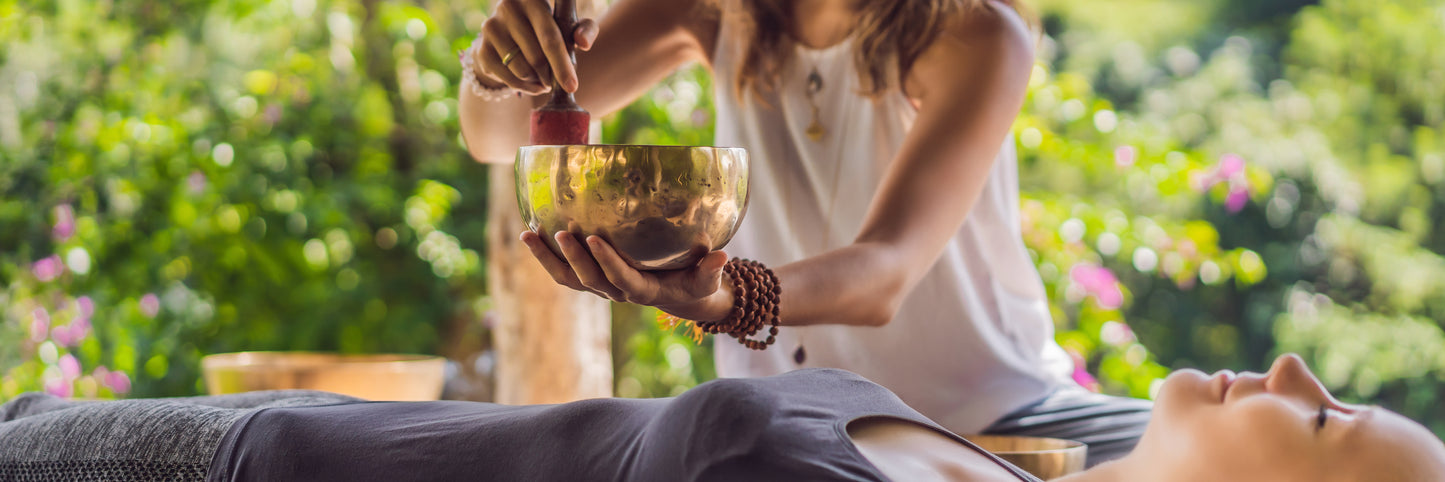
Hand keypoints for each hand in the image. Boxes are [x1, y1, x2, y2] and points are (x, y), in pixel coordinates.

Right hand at [473, 0, 598, 94]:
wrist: (510, 32)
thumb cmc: (547, 27)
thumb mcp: (569, 25)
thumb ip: (585, 29)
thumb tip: (584, 43)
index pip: (550, 38)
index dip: (562, 64)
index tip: (572, 86)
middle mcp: (508, 8)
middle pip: (536, 58)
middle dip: (550, 75)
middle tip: (555, 80)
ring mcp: (491, 27)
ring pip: (522, 71)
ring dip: (537, 81)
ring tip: (541, 75)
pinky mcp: (481, 48)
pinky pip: (508, 79)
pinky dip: (524, 87)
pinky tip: (530, 82)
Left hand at [521, 231, 732, 319]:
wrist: (679, 293)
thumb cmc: (695, 281)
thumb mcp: (707, 278)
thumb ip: (711, 268)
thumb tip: (722, 255)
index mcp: (642, 291)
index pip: (621, 280)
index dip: (606, 262)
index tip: (594, 238)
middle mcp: (616, 292)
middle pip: (589, 280)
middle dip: (574, 257)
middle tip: (562, 231)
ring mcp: (600, 286)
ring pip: (568, 278)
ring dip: (547, 259)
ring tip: (528, 235)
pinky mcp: (591, 278)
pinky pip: (563, 272)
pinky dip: (546, 256)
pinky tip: (531, 232)